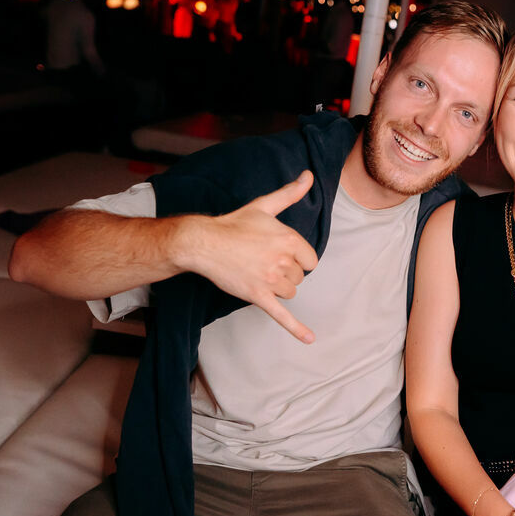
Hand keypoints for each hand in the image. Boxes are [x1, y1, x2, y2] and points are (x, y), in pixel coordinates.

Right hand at [176, 171, 319, 342]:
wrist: (204, 242)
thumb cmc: (234, 224)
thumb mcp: (265, 206)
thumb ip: (290, 193)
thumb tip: (309, 175)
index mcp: (289, 239)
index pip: (310, 260)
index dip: (297, 258)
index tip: (279, 253)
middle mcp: (283, 260)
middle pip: (299, 278)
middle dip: (285, 272)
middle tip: (261, 261)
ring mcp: (271, 280)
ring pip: (290, 293)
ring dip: (278, 288)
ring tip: (257, 273)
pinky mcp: (258, 296)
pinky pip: (282, 316)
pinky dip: (297, 329)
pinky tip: (310, 340)